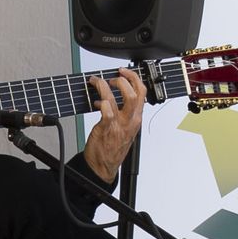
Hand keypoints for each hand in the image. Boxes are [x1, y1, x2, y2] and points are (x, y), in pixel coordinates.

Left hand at [83, 68, 145, 182]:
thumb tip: (108, 98)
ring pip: (124, 98)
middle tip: (113, 76)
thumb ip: (120, 114)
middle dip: (126, 78)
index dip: (134, 78)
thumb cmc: (111, 149)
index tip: (124, 72)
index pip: (142, 93)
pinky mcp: (107, 128)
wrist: (102, 167)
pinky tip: (95, 102)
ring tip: (97, 82)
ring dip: (107, 85)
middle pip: (137, 92)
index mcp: (136, 119)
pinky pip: (107, 110)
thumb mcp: (123, 130)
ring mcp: (120, 124)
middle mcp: (131, 120)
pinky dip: (101, 102)